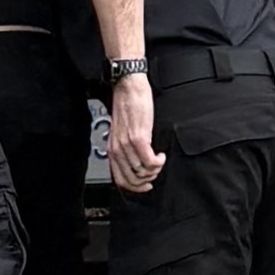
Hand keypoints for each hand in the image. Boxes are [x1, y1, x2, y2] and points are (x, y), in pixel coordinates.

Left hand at [105, 70, 162, 194]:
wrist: (128, 86)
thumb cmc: (127, 104)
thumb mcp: (121, 130)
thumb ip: (125, 147)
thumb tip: (136, 163)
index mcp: (112, 148)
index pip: (120, 179)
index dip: (135, 187)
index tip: (146, 185)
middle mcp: (117, 149)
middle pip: (132, 179)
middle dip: (147, 181)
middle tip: (155, 172)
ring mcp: (127, 144)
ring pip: (142, 171)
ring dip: (155, 170)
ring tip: (159, 161)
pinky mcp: (139, 137)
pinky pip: (150, 161)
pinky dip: (158, 162)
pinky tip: (161, 155)